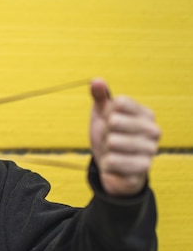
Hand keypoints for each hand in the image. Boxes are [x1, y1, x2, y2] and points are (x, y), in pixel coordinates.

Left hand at [89, 79, 160, 196]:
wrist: (113, 167)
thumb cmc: (109, 136)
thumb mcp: (101, 114)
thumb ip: (99, 96)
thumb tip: (96, 81)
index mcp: (146, 113)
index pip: (118, 102)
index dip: (106, 113)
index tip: (109, 121)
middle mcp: (153, 130)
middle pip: (114, 121)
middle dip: (104, 132)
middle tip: (109, 140)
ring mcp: (151, 150)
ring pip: (112, 142)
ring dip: (105, 149)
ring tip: (113, 152)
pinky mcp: (143, 169)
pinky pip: (112, 161)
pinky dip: (107, 164)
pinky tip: (115, 165)